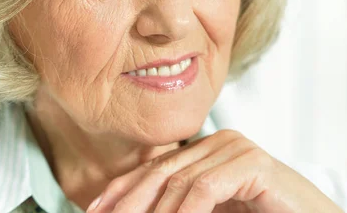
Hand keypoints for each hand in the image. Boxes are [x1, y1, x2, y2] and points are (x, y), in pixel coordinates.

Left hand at [86, 129, 343, 212]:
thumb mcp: (213, 212)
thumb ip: (182, 207)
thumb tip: (136, 211)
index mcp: (207, 151)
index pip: (155, 167)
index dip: (120, 190)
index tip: (93, 211)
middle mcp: (219, 142)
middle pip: (161, 171)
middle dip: (128, 202)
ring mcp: (237, 148)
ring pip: (180, 182)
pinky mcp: (253, 162)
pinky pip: (206, 189)